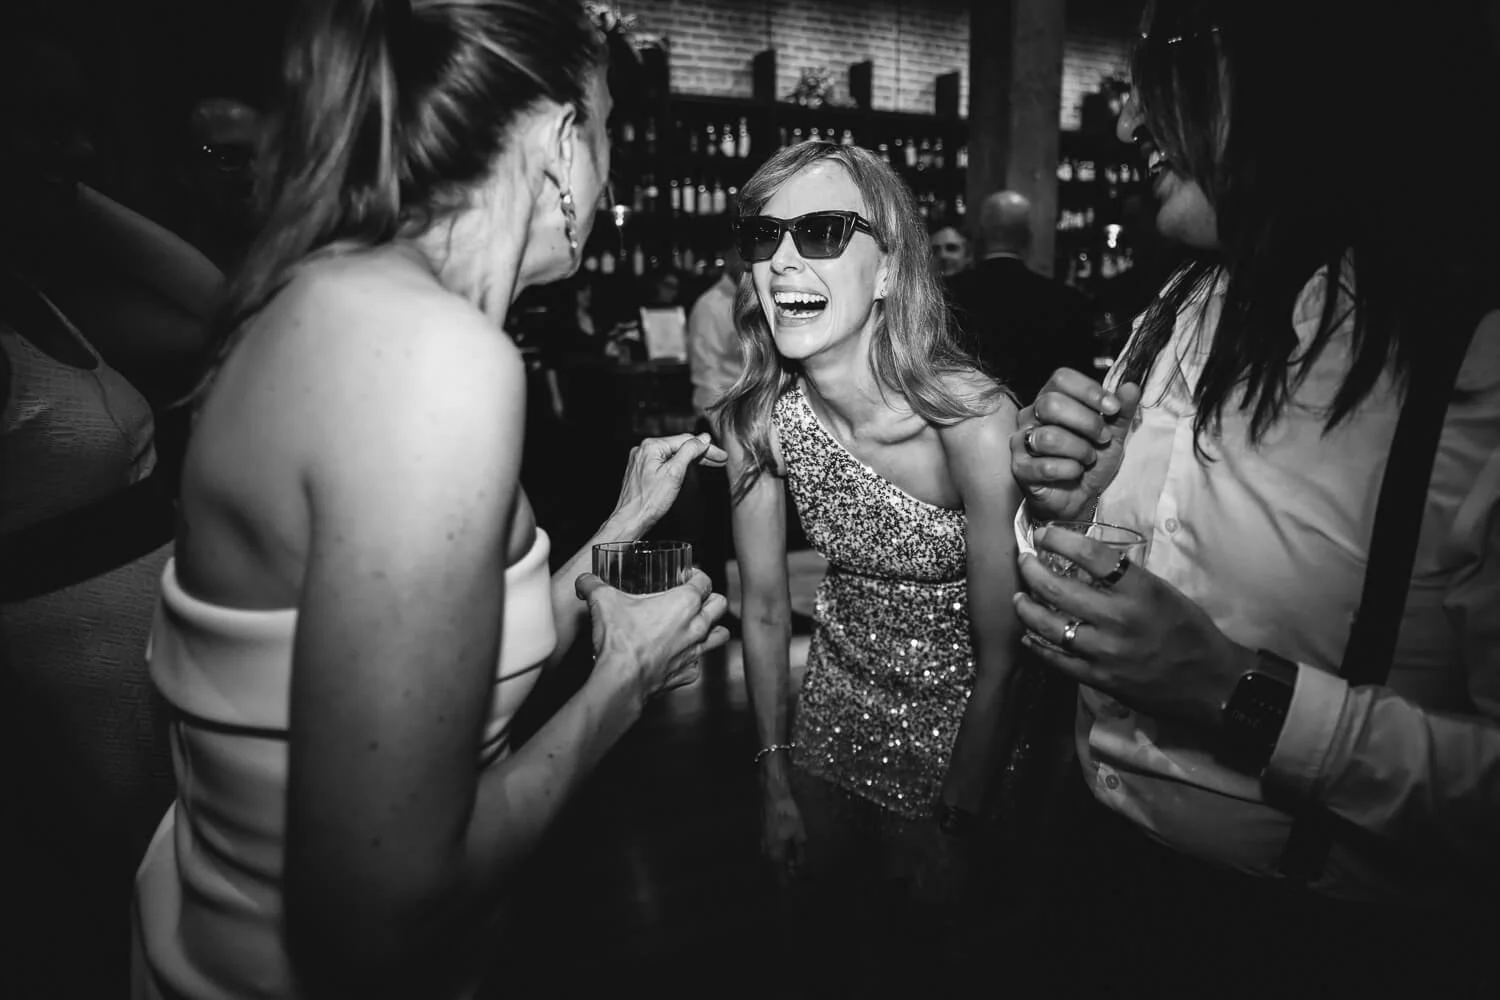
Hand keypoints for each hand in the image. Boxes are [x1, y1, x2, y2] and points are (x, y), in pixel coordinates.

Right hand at [575, 569, 730, 704]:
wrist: (621, 680)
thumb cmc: (620, 640)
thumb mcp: (602, 601)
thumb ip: (592, 585)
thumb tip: (584, 580)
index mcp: (684, 603)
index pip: (705, 581)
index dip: (698, 576)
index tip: (688, 576)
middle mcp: (696, 626)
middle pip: (720, 605)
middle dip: (711, 598)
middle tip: (696, 598)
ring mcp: (695, 652)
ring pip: (720, 635)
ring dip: (713, 628)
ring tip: (699, 625)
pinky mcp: (687, 673)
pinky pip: (698, 663)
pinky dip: (691, 659)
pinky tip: (678, 655)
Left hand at [610, 433, 728, 533]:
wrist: (630, 520)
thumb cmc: (649, 501)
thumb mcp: (675, 473)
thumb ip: (689, 452)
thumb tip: (702, 439)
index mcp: (651, 446)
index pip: (685, 440)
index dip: (706, 447)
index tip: (721, 455)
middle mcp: (644, 450)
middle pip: (679, 446)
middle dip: (701, 453)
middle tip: (720, 459)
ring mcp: (641, 460)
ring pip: (672, 454)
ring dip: (692, 458)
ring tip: (710, 463)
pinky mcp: (641, 470)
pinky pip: (664, 462)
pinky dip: (679, 464)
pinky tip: (689, 467)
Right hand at [759, 790, 805, 884]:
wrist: (773, 796)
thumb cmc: (788, 815)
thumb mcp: (799, 835)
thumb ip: (799, 852)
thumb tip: (797, 865)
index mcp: (775, 853)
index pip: (780, 875)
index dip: (785, 883)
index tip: (789, 891)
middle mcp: (767, 850)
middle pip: (776, 867)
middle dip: (786, 871)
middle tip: (796, 874)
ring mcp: (763, 842)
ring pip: (774, 857)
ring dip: (783, 860)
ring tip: (794, 862)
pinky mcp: (764, 834)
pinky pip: (772, 848)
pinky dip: (780, 852)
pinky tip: (788, 848)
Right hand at [1011, 368, 1140, 521]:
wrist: (1080, 498)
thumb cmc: (1090, 461)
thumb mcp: (1112, 434)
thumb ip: (1121, 411)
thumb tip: (1131, 387)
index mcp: (1051, 399)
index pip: (1061, 379)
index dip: (1089, 390)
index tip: (1113, 408)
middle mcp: (1031, 416)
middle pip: (1051, 404)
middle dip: (1087, 422)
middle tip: (1103, 438)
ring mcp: (1021, 442)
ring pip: (1048, 436)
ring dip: (1079, 450)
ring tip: (1088, 459)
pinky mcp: (1020, 468)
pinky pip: (1045, 465)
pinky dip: (1069, 470)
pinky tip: (1075, 472)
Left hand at [1011, 524, 1253, 732]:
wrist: (1210, 684)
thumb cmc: (1189, 631)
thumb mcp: (1164, 591)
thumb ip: (1126, 578)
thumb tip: (1087, 560)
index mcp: (1140, 591)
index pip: (1091, 555)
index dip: (1060, 539)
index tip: (1044, 533)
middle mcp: (1119, 619)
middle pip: (1058, 589)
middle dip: (1032, 571)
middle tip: (1024, 561)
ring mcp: (1106, 652)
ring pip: (1049, 626)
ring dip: (1026, 608)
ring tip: (1019, 598)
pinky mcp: (1099, 678)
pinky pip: (1056, 659)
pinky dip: (1037, 644)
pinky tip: (1028, 634)